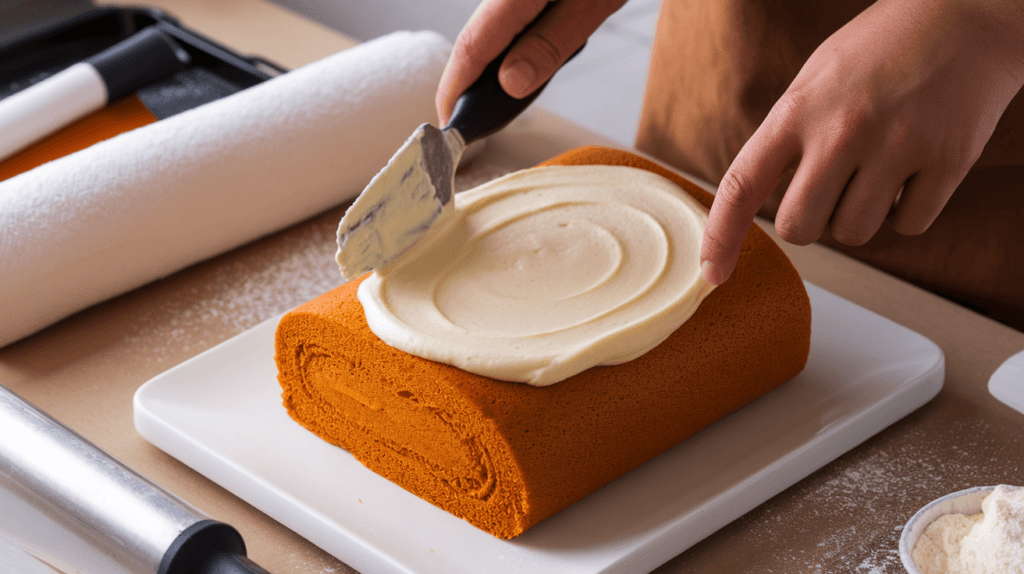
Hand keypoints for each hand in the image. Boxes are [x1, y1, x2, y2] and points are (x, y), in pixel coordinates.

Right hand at [436, 0, 626, 124]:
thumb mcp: (594, 4)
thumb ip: (551, 43)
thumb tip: (509, 84)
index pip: (472, 46)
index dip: (454, 90)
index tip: (448, 125)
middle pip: (475, 37)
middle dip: (469, 83)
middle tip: (470, 123)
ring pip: (489, 28)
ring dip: (487, 66)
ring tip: (490, 102)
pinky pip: (505, 17)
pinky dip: (504, 45)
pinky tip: (517, 65)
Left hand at [700, 0, 1023, 284]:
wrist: (967, 15)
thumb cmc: (881, 50)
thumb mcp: (815, 81)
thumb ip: (786, 139)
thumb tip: (757, 201)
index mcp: (797, 109)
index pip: (741, 186)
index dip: (720, 236)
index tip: (712, 273)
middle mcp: (841, 130)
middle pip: (800, 228)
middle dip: (810, 223)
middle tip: (831, 189)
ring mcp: (896, 146)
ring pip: (854, 233)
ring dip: (861, 215)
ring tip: (878, 166)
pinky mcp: (947, 161)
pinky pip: (909, 226)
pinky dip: (909, 210)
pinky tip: (914, 168)